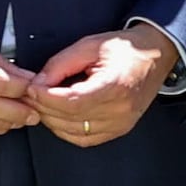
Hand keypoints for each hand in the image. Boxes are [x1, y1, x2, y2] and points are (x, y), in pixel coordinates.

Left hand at [26, 24, 171, 149]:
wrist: (154, 56)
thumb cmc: (125, 48)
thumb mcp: (89, 46)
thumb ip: (60, 65)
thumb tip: (37, 84)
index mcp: (115, 85)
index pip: (72, 102)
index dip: (46, 98)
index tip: (31, 88)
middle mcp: (120, 109)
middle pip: (70, 119)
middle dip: (43, 107)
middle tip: (31, 94)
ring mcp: (121, 123)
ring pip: (74, 132)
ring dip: (52, 120)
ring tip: (43, 103)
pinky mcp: (119, 129)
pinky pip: (84, 139)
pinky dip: (66, 130)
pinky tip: (59, 116)